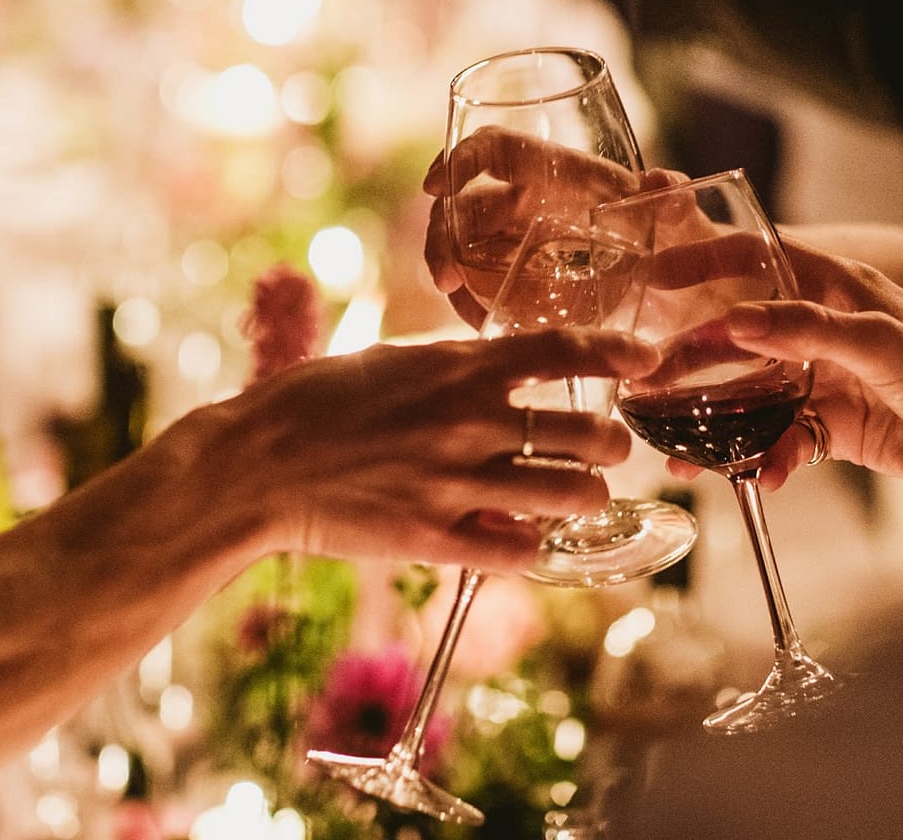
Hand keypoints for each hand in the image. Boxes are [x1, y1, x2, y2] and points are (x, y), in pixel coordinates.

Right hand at [217, 329, 655, 570]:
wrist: (256, 463)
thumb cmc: (315, 401)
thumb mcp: (391, 359)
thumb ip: (453, 364)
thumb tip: (499, 363)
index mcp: (457, 368)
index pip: (563, 352)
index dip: (617, 355)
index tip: (646, 359)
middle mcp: (468, 422)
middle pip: (587, 434)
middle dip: (611, 443)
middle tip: (606, 447)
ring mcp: (454, 483)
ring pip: (569, 496)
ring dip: (586, 497)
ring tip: (578, 495)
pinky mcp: (434, 537)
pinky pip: (519, 550)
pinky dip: (536, 544)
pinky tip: (530, 536)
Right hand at [421, 128, 657, 328]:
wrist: (686, 290)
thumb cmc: (677, 240)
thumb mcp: (679, 219)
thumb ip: (673, 199)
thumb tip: (663, 183)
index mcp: (556, 173)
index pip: (495, 149)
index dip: (460, 158)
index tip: (434, 185)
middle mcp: (528, 203)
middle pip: (463, 205)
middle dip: (441, 234)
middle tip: (445, 277)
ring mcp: (517, 244)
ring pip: (461, 248)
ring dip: (448, 270)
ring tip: (460, 306)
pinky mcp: (518, 283)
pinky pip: (479, 288)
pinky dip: (470, 303)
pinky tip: (479, 324)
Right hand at [651, 237, 902, 492]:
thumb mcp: (880, 344)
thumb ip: (806, 329)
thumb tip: (735, 320)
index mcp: (840, 286)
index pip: (760, 258)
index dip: (706, 262)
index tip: (656, 280)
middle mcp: (828, 328)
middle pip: (745, 335)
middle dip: (697, 361)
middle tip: (652, 382)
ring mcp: (830, 379)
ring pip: (757, 396)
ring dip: (721, 424)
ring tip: (686, 456)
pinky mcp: (837, 428)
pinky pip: (785, 439)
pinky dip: (766, 457)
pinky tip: (758, 475)